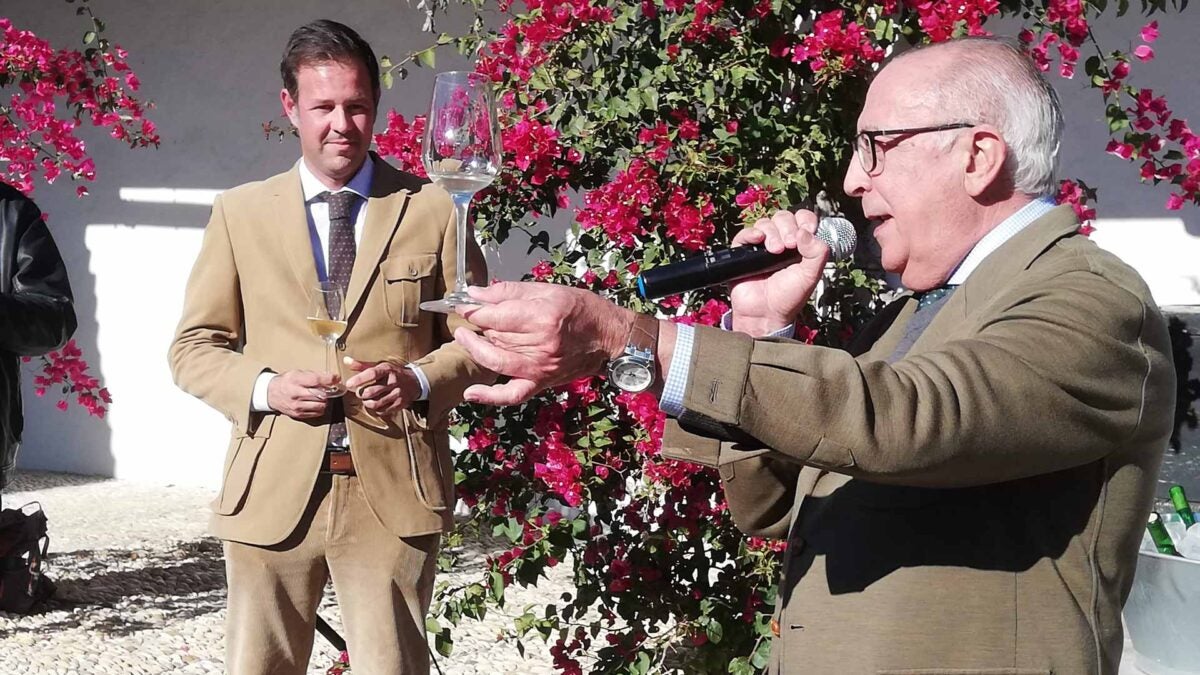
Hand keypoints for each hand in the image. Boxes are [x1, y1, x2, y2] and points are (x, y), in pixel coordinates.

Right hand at [267, 370, 337, 419]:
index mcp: (295, 380)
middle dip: (328, 391)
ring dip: (324, 401)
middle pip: (321, 394)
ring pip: (321, 405)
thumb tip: (332, 378)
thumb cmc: (286, 382)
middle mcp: (296, 394)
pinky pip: (317, 413)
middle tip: (329, 388)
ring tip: (321, 396)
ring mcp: (297, 406)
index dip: (329, 379)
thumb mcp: (297, 373)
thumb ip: (314, 375)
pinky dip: (320, 408)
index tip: (336, 378)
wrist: (271, 394)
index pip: (316, 380)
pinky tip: (316, 403)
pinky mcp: (298, 414)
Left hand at [343, 357, 419, 416]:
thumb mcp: (380, 365)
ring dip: (367, 403)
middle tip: (360, 393)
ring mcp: (397, 394)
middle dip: (361, 394)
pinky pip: (383, 411)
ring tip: (367, 399)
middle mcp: (392, 382)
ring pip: (375, 403)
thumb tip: (346, 360)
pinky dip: (376, 409)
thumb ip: (362, 365)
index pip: (371, 374)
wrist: (414, 382)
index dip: (359, 379)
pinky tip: (376, 404)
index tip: (349, 384)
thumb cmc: (393, 373)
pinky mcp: (399, 404)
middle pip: (371, 392)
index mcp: (387, 370)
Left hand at [454, 282, 630, 405]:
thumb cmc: (583, 310)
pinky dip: (489, 396)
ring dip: (477, 349)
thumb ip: (509, 291)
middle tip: (471, 317)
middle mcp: (540, 344)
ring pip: (496, 359)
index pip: (494, 317)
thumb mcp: (548, 290)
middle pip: (494, 337)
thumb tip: (475, 293)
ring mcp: (540, 367)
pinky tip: (470, 392)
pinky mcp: (542, 382)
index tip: (464, 306)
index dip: (473, 311)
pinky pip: (512, 394)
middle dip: (478, 326)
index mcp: (542, 317)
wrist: (610, 338)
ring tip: (466, 338)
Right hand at [728, 209, 829, 335]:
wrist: (765, 313)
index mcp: (800, 244)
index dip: (805, 221)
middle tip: (790, 245)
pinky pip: (745, 233)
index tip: (807, 232)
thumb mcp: (811, 275)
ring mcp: (761, 245)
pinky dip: (752, 233)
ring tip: (775, 252)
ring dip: (772, 233)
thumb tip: (804, 232)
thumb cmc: (788, 297)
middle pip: (783, 217)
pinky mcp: (743, 252)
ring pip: (765, 223)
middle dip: (788, 228)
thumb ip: (817, 252)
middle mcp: (781, 241)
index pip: (803, 219)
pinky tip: (758, 241)